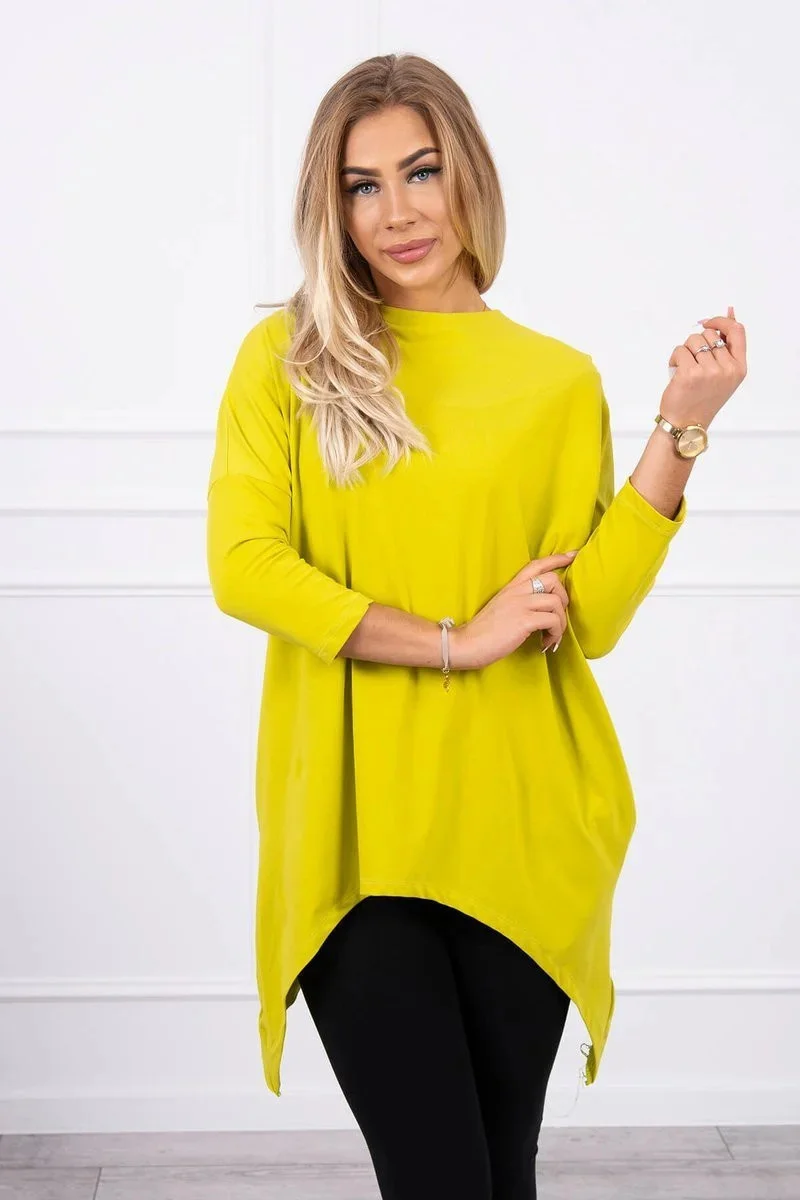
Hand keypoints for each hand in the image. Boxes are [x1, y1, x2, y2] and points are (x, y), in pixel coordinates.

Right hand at [450, 552, 576, 669]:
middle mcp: (517, 591)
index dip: (557, 558)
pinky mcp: (524, 620)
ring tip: (551, 636)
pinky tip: (545, 644)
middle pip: (554, 580)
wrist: (466, 643)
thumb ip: (519, 601)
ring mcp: (521, 604)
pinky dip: (555, 634)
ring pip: (557, 602)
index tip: (572, 555)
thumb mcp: (501, 606)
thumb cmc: (483, 630)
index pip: (537, 564)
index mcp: (512, 586)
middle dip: (564, 599)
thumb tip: (540, 608)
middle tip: (557, 618)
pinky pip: (553, 621)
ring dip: (560, 623)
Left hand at [660, 306, 747, 428]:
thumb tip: (730, 313)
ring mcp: (709, 371)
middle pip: (710, 334)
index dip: (721, 321)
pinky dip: (674, 359)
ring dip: (685, 351)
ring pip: (693, 340)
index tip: (708, 322)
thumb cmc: (702, 399)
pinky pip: (680, 350)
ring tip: (685, 369)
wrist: (686, 424)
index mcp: (739, 368)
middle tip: (694, 362)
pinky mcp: (690, 373)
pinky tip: (676, 373)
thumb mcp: (724, 375)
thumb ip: (727, 348)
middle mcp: (727, 369)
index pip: (737, 331)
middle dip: (697, 343)